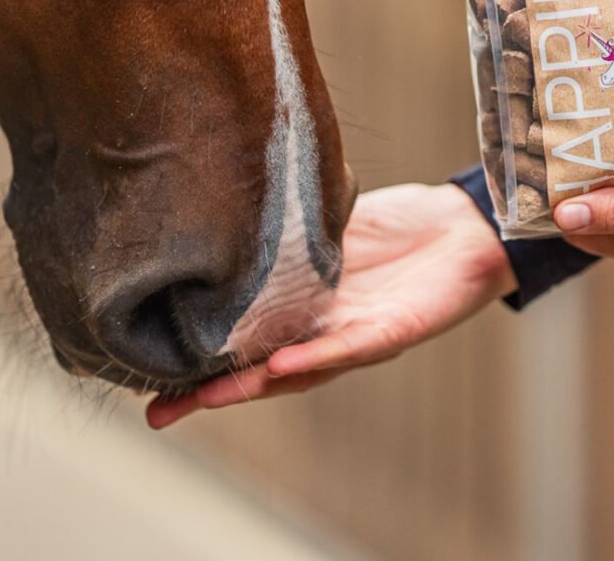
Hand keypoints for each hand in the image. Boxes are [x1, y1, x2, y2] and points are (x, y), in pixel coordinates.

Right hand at [147, 183, 515, 428]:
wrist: (463, 227)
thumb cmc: (399, 227)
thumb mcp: (334, 221)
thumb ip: (292, 225)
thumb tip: (233, 203)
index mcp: (308, 305)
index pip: (247, 335)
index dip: (202, 354)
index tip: (150, 365)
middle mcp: (326, 328)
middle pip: (263, 366)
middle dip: (212, 390)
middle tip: (158, 410)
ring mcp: (358, 333)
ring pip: (300, 369)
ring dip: (253, 386)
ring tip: (206, 398)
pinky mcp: (396, 330)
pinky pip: (353, 346)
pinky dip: (318, 356)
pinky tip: (282, 365)